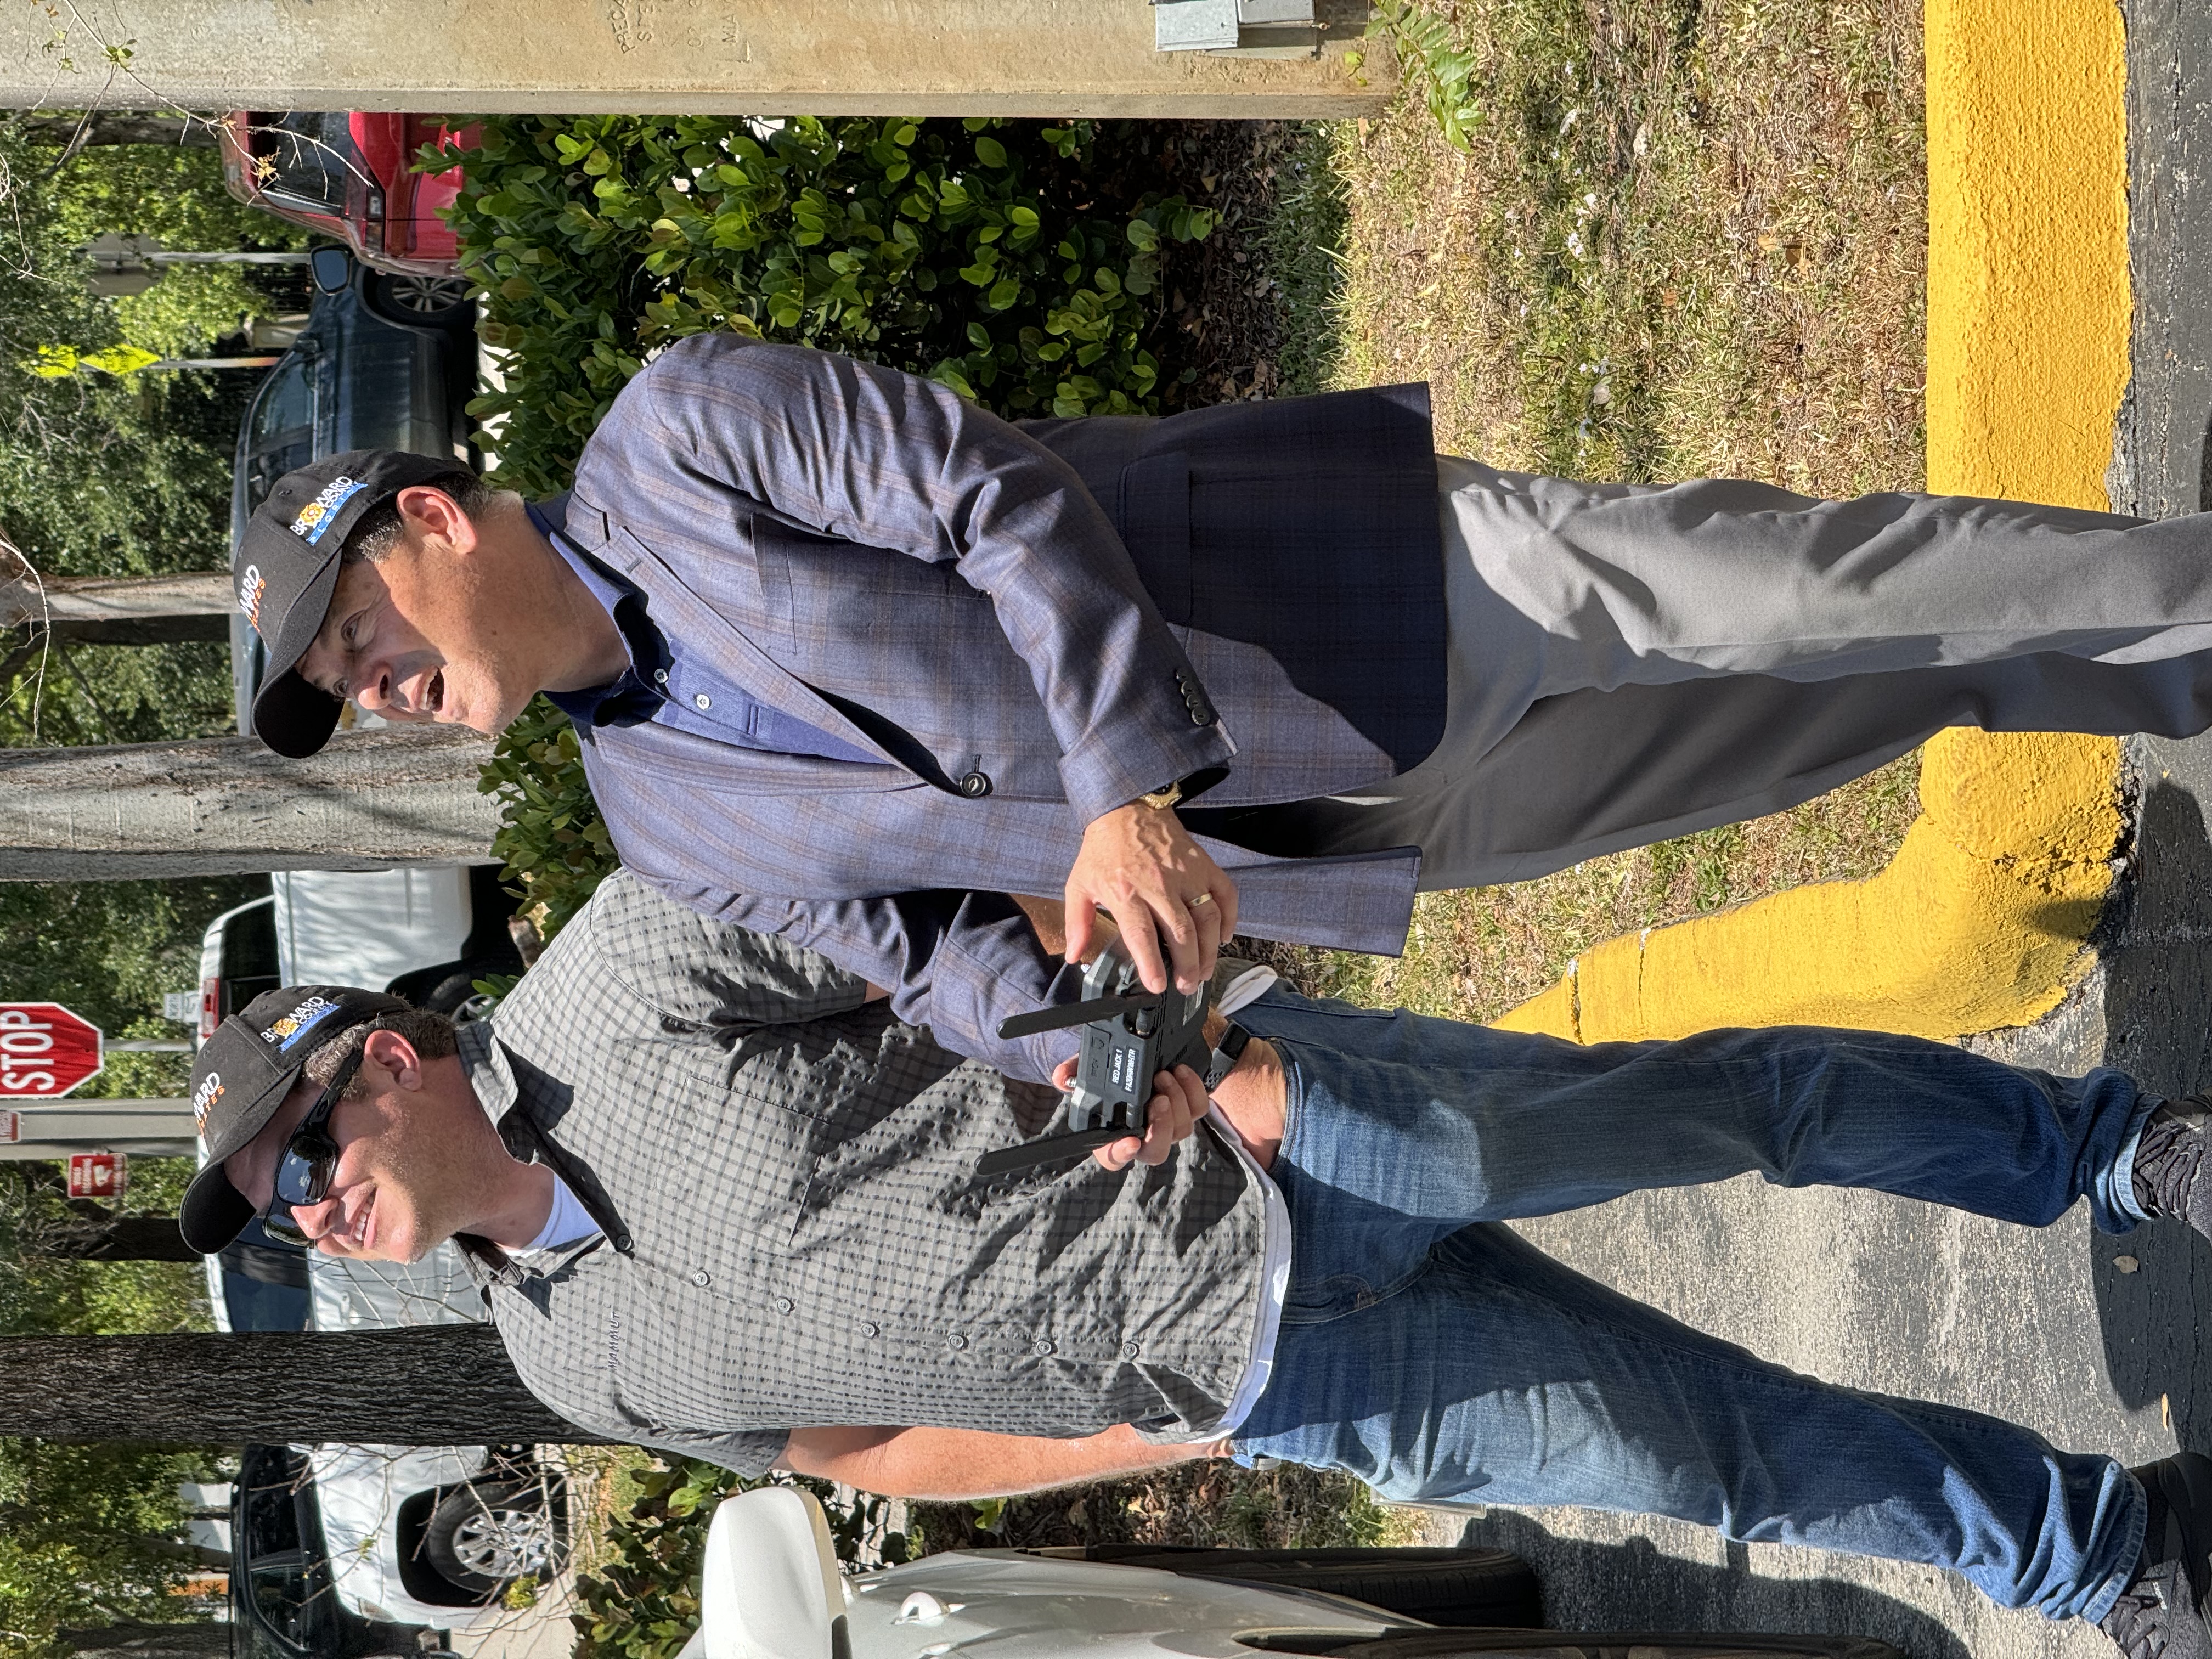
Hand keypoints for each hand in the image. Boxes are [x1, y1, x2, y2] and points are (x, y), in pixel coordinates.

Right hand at [1053, 1056, 1210, 1170]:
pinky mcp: (1188, 1108)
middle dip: (1161, 1128)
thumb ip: (1072, 1073)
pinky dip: (1193, 1089)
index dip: (1121, 1155)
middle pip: (1156, 1152)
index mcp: (1112, 1134)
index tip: (1130, 1142)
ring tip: (1163, 1075)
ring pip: (1181, 1129)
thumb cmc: (1107, 1070)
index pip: (1113, 1158)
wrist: (1135, 1053)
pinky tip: (1180, 1071)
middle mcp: (1142, 1135)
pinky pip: (1198, 1108)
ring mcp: (1167, 1124)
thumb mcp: (1086, 1067)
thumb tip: (1061, 1078)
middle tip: (1157, 1101)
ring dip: (1176, 1101)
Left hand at [1064, 802, 1238, 994]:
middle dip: (1187, 966)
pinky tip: (1222, 937)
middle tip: (1186, 985)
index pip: (1142, 935)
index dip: (1152, 964)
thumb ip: (1077, 923)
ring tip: (1204, 970)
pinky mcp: (1203, 865)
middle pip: (1181, 933)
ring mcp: (1186, 875)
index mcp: (1126, 892)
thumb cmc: (1105, 849)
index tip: (1158, 985)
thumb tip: (1074, 955)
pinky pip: (1225, 894)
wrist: (1126, 808)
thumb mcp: (1079, 884)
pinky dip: (1229, 919)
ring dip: (1209, 950)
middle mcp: (1159, 885)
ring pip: (1207, 919)